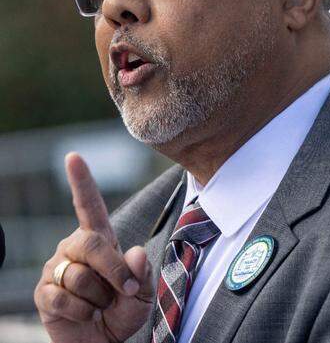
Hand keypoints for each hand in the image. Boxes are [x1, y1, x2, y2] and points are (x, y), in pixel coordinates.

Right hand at [35, 153, 153, 342]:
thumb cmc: (122, 312)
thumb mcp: (142, 293)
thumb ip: (142, 273)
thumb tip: (134, 252)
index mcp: (100, 241)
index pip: (89, 207)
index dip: (81, 182)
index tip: (74, 157)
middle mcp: (74, 249)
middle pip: (92, 245)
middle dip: (114, 271)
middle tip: (126, 292)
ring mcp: (56, 270)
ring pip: (80, 277)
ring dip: (99, 299)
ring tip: (100, 306)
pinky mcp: (43, 294)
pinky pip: (64, 299)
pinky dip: (83, 312)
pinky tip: (85, 315)